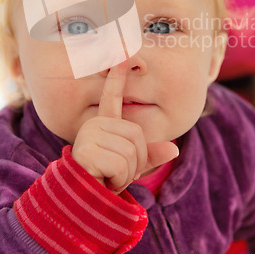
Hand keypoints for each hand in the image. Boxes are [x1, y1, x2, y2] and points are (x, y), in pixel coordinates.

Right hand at [71, 61, 178, 193]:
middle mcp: (95, 124)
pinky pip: (122, 166)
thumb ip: (150, 155)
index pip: (113, 94)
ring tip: (107, 178)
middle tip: (114, 173)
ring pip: (131, 152)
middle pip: (137, 136)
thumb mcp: (130, 165)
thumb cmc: (103, 180)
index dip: (118, 73)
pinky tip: (102, 182)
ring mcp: (89, 135)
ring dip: (126, 174)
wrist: (79, 203)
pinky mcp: (86, 151)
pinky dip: (119, 181)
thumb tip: (175, 149)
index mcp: (104, 123)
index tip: (122, 50)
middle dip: (135, 162)